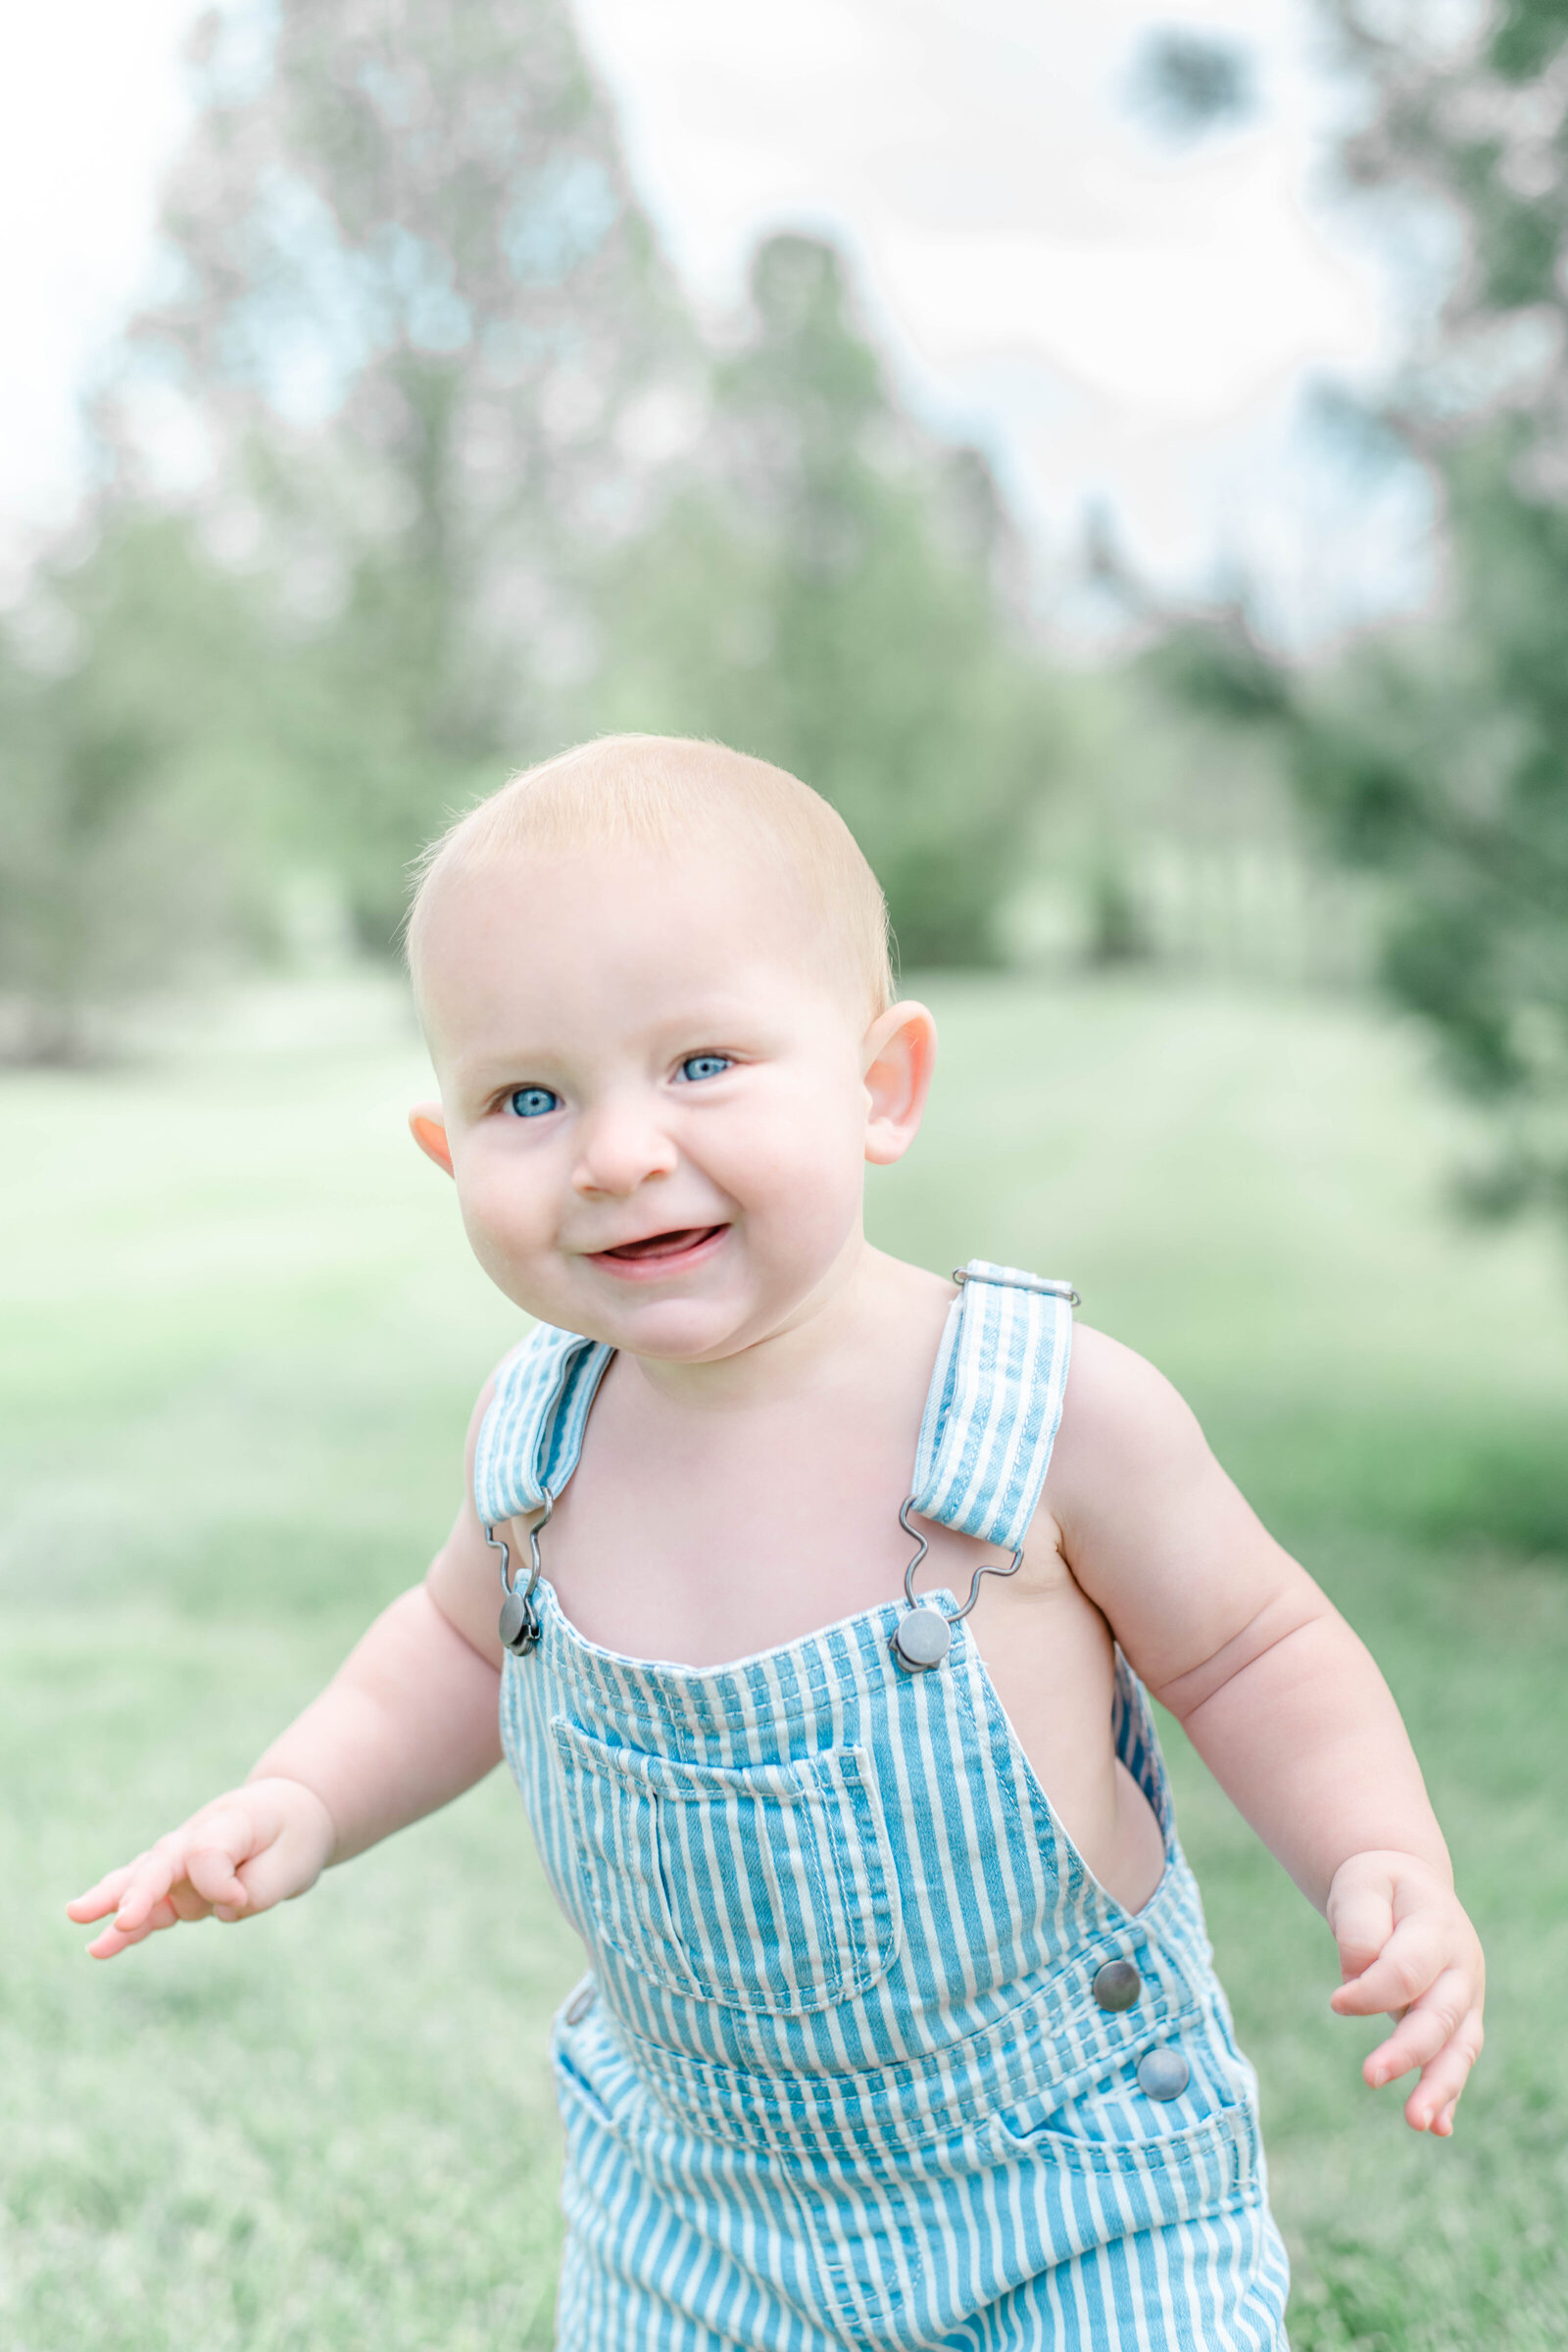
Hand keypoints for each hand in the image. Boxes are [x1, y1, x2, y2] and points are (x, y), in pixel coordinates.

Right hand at [66, 1777, 336, 1958]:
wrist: (288, 1817)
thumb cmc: (291, 1834)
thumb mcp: (295, 1857)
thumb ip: (261, 1885)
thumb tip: (220, 1909)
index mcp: (228, 1821)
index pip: (208, 1852)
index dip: (222, 1882)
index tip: (242, 1896)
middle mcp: (195, 1838)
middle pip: (161, 1863)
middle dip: (142, 1892)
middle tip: (124, 1916)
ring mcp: (180, 1863)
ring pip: (141, 1882)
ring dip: (114, 1903)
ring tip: (79, 1917)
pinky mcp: (175, 1887)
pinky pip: (146, 1907)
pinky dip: (125, 1926)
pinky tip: (99, 1947)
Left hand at [1327, 1849, 1484, 2135]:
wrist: (1406, 1887)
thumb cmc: (1378, 1888)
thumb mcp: (1361, 1887)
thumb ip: (1359, 1929)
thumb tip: (1356, 1979)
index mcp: (1437, 1927)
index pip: (1408, 1970)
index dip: (1371, 1990)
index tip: (1336, 2003)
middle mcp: (1460, 1967)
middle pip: (1439, 2016)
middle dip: (1408, 2051)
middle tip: (1369, 2077)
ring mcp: (1465, 1997)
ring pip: (1458, 2048)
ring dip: (1439, 2088)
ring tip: (1417, 2122)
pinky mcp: (1458, 2021)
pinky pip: (1456, 2060)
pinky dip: (1449, 2095)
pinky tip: (1438, 2127)